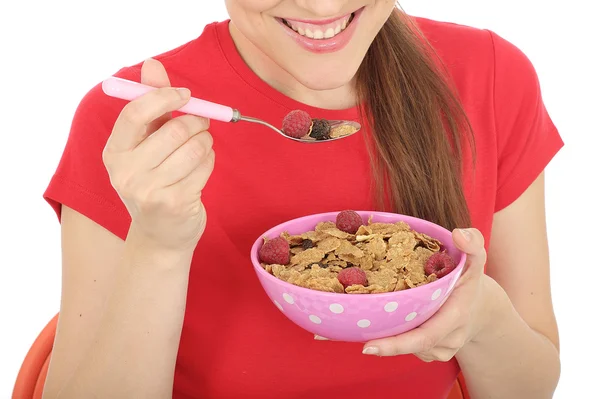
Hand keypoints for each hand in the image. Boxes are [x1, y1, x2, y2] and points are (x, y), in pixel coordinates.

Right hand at [103, 58, 214, 250]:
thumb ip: (151, 106)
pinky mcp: (175, 203)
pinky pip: (205, 167)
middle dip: (196, 122)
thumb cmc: (154, 182)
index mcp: (114, 152)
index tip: (185, 95)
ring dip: (206, 142)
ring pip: (194, 148)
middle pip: (173, 130)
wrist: (159, 235)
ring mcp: (149, 191)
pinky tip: (201, 170)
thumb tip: (153, 64)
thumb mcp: (145, 145)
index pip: (136, 113)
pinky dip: (210, 162)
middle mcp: (126, 172)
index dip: (164, 97)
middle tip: (201, 124)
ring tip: (201, 149)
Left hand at [359, 228, 496, 359]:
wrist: (483, 308)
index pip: (424, 336)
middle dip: (382, 344)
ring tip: (371, 318)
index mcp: (456, 315)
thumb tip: (459, 234)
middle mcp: (449, 338)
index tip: (368, 346)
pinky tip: (389, 322)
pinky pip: (410, 347)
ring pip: (407, 345)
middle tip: (356, 338)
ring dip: (388, 334)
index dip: (396, 344)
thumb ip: (473, 242)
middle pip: (410, 345)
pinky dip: (396, 336)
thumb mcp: (476, 258)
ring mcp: (441, 349)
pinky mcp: (433, 353)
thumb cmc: (471, 280)